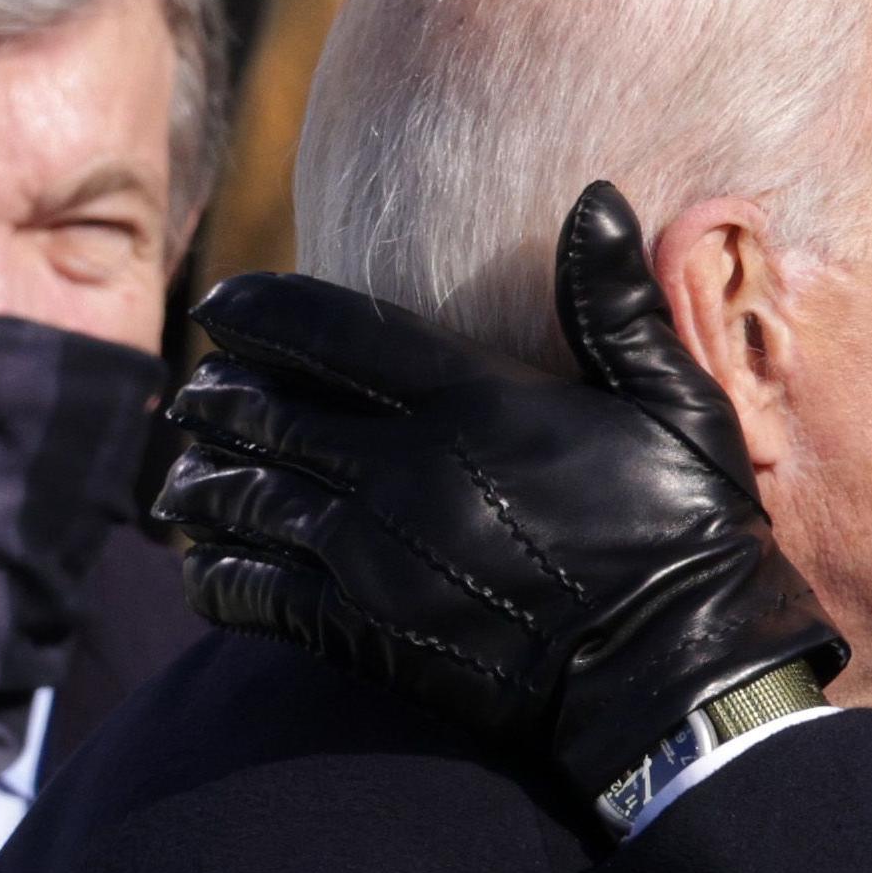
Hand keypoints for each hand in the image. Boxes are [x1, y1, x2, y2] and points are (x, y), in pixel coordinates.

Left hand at [157, 182, 846, 798]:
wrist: (677, 675)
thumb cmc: (688, 531)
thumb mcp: (676, 401)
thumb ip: (616, 302)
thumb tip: (596, 197)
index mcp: (472, 398)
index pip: (329, 329)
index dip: (260, 309)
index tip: (222, 304)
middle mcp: (405, 466)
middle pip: (267, 411)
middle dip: (215, 395)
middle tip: (194, 390)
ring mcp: (375, 552)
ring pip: (247, 499)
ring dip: (203, 484)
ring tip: (183, 477)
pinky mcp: (366, 631)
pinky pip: (258, 594)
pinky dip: (220, 577)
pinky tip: (205, 569)